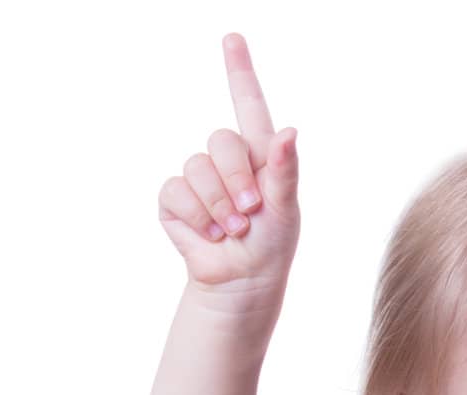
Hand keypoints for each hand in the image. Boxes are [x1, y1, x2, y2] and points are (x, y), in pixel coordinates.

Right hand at [158, 33, 299, 312]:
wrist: (241, 283)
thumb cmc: (271, 246)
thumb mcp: (287, 209)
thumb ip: (286, 169)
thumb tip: (291, 132)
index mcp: (260, 154)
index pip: (248, 103)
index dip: (239, 70)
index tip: (233, 38)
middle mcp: (227, 160)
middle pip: (221, 140)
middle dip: (237, 178)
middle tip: (251, 212)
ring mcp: (198, 178)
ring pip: (197, 167)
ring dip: (218, 204)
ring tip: (233, 230)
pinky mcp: (175, 200)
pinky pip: (176, 191)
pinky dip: (196, 217)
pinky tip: (209, 234)